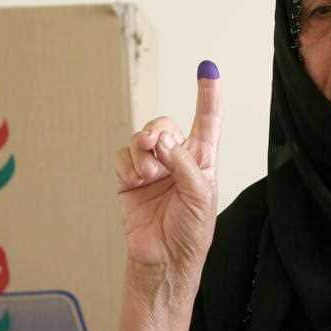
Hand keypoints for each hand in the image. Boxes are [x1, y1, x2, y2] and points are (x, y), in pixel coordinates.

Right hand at [114, 60, 221, 300]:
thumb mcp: (200, 196)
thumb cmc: (191, 234)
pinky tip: (135, 182)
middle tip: (156, 150)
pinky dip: (127, 166)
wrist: (164, 262)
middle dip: (157, 133)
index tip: (208, 68)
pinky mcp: (130, 181)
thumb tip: (162, 140)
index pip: (207, 121)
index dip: (208, 94)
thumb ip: (184, 163)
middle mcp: (178, 161)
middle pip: (164, 125)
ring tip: (148, 176)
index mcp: (202, 161)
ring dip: (142, 153)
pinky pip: (122, 158)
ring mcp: (152, 170)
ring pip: (141, 139)